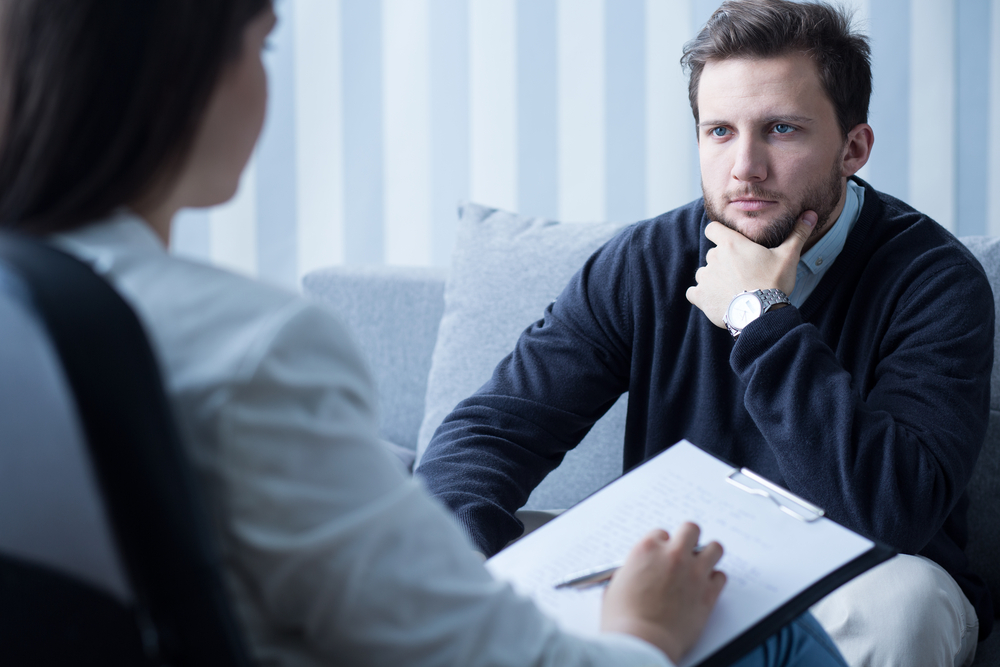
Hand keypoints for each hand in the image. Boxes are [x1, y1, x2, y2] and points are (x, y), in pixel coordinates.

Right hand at [600, 523, 725, 663]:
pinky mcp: (709, 593)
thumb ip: (631, 571)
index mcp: (647, 550)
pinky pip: (721, 576)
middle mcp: (673, 556)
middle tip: (685, 550)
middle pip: (691, 529)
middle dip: (688, 538)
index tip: (660, 555)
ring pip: (715, 548)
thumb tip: (639, 573)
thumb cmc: (624, 618)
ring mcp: (694, 573)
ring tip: (701, 565)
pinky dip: (714, 580)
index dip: (661, 545)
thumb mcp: (616, 585)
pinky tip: (704, 587)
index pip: (661, 533)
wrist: (643, 642)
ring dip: (708, 555)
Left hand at [685, 211, 816, 328]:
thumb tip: (811, 214)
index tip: (729, 243)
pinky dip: (702, 295)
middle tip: (742, 274)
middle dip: (724, 262)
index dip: (718, 233)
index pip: (712, 228)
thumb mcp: (788, 256)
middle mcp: (713, 258)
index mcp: (730, 243)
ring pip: (704, 273)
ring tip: (733, 289)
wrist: (761, 314)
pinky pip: (693, 292)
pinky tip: (717, 300)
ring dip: (714, 279)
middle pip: (713, 254)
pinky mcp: (700, 296)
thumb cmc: (774, 283)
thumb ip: (797, 234)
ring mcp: (705, 277)